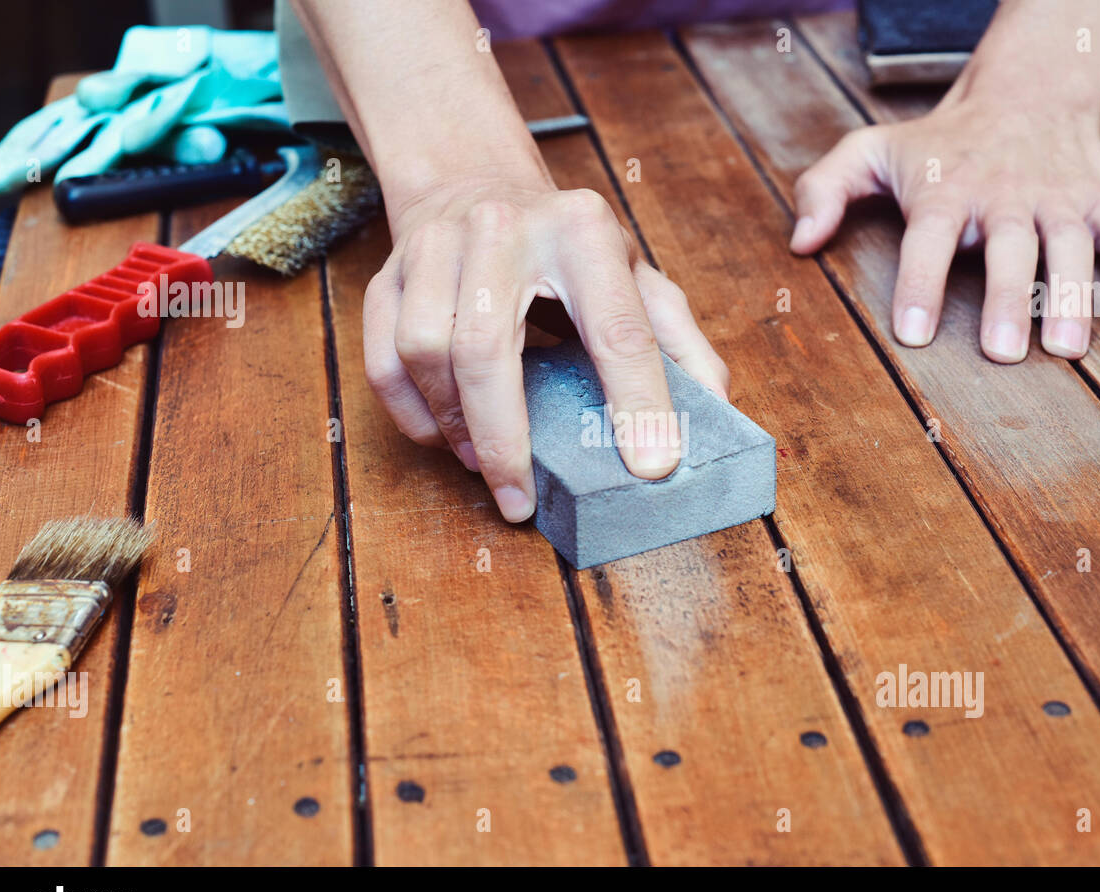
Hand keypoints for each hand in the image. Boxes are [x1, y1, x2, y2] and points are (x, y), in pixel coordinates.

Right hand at [363, 178, 729, 521]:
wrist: (474, 183)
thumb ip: (678, 340)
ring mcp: (435, 246)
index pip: (616, 328)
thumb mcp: (636, 277)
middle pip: (488, 350)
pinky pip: (382, 360)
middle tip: (522, 500)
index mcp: (583, 230)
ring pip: (425, 353)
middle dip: (505, 440)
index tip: (652, 466)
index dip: (638, 402)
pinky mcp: (388, 272)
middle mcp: (502, 228)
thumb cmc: (565, 249)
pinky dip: (413, 414)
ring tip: (487, 463)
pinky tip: (447, 438)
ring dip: (454, 426)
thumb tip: (717, 409)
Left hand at [789, 91, 1099, 361]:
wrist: (1026, 89)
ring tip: (1066, 349)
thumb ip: (825, 189)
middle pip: (1009, 246)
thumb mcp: (870, 150)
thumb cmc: (938, 140)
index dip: (920, 285)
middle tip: (1000, 352)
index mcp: (947, 189)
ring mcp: (1059, 197)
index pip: (930, 238)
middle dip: (1004, 297)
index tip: (914, 334)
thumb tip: (798, 242)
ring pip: (1071, 245)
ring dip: (1073, 295)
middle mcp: (1006, 194)